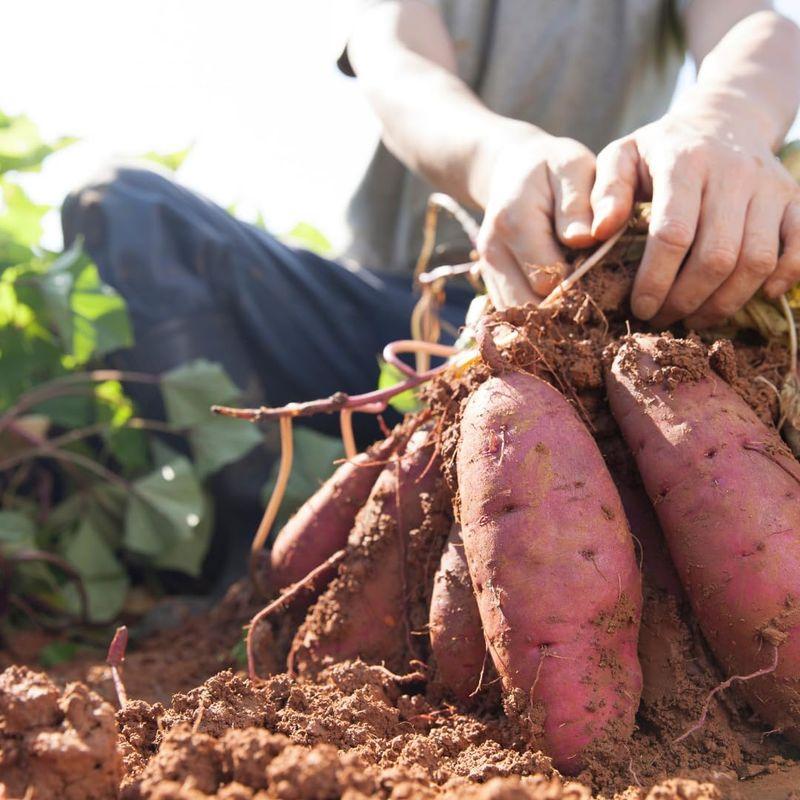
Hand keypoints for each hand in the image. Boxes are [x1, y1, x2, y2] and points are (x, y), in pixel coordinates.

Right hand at [471, 121, 596, 309]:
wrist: (514, 170)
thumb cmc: (553, 168)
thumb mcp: (572, 167)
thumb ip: (578, 202)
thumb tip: (584, 239)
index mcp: (514, 222)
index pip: (548, 278)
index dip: (582, 284)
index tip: (607, 276)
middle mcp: (493, 252)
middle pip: (531, 306)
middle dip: (566, 309)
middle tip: (599, 298)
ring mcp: (488, 270)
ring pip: (519, 318)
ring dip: (551, 319)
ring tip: (582, 306)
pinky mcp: (491, 282)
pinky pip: (514, 315)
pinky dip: (539, 318)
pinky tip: (563, 305)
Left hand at [591, 104, 799, 327]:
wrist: (725, 119)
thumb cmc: (660, 150)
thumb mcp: (621, 157)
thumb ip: (605, 193)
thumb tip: (595, 233)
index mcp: (684, 162)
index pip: (673, 234)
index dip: (655, 280)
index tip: (640, 308)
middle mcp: (733, 173)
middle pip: (716, 256)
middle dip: (686, 300)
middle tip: (662, 320)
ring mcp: (769, 186)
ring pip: (757, 260)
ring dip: (725, 301)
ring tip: (694, 318)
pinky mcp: (794, 199)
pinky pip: (799, 247)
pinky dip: (784, 278)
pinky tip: (756, 296)